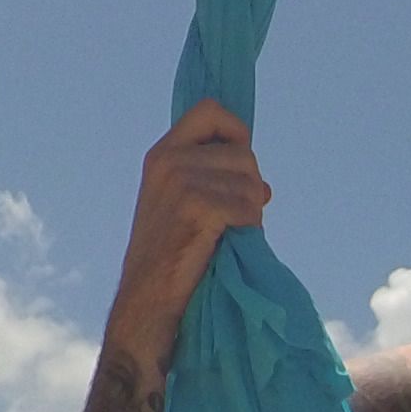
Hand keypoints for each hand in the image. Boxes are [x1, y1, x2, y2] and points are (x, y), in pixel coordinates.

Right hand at [102, 103, 270, 370]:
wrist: (148, 301)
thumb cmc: (171, 258)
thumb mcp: (181, 204)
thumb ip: (212, 180)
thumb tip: (262, 184)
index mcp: (162, 154)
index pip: (210, 110)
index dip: (235, 132)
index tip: (239, 165)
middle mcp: (169, 161)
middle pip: (243, 152)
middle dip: (249, 186)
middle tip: (232, 219)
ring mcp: (181, 182)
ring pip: (251, 181)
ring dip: (250, 212)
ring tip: (226, 235)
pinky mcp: (198, 207)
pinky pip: (248, 207)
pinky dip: (247, 229)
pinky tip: (227, 245)